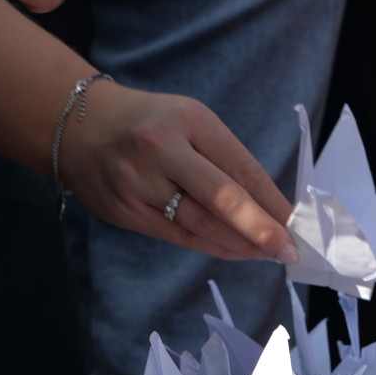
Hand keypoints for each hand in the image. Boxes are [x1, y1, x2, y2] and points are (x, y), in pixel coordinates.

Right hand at [60, 82, 302, 263]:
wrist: (77, 125)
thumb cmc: (149, 124)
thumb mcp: (189, 122)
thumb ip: (226, 160)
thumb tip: (271, 207)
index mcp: (188, 119)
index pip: (240, 166)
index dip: (272, 200)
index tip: (298, 224)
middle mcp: (161, 148)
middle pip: (221, 198)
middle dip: (261, 229)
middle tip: (289, 251)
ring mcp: (138, 181)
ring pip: (200, 223)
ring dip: (239, 244)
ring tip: (267, 255)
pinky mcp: (125, 210)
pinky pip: (177, 236)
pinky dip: (211, 246)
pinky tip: (235, 252)